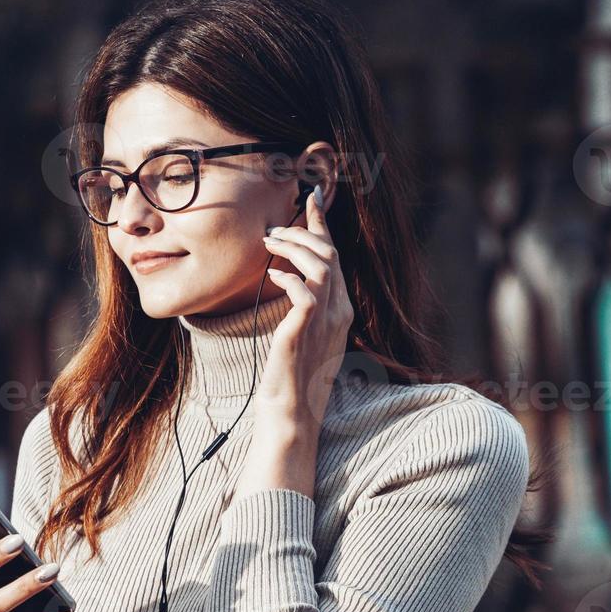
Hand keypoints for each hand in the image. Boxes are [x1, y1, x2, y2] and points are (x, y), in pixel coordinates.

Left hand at [258, 190, 354, 431]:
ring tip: (268, 244)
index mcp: (342, 309)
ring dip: (293, 247)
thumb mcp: (305, 334)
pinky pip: (303, 290)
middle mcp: (340, 311)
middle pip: (329, 253)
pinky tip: (271, 276)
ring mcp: (326, 321)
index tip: (311, 200)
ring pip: (320, 263)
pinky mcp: (305, 330)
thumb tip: (289, 277)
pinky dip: (287, 276)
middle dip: (303, 229)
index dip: (323, 225)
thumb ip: (306, 306)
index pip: (335, 257)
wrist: (291, 411)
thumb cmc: (292, 375)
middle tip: (274, 227)